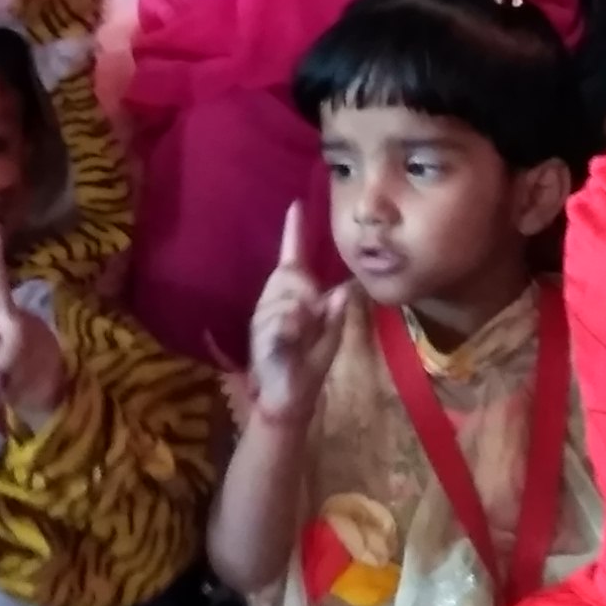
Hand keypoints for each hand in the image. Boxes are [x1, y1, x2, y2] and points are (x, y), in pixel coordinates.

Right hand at [248, 205, 352, 424]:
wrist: (287, 401)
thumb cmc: (307, 367)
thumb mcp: (329, 340)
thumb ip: (335, 316)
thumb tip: (344, 288)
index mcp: (293, 298)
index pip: (292, 259)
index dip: (293, 233)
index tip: (296, 204)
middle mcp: (275, 301)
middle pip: (292, 278)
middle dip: (304, 297)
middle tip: (307, 326)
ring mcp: (264, 317)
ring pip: (288, 300)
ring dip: (299, 319)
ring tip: (298, 340)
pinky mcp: (261, 335)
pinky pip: (280, 320)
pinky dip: (289, 329)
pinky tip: (290, 339)